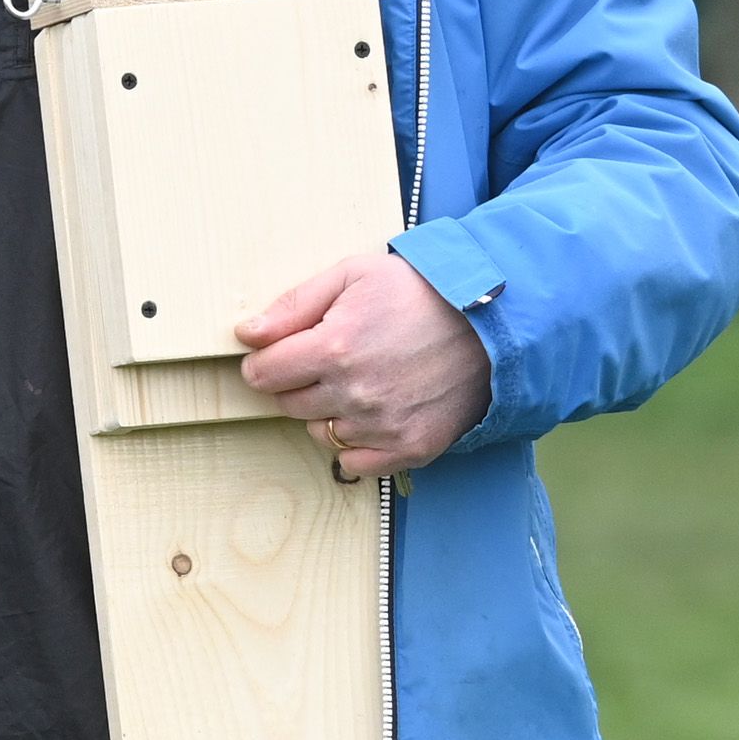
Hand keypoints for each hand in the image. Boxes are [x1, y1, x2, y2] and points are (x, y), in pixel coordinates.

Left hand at [233, 249, 489, 480]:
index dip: (267, 361)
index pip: (262, 374)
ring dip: (328, 412)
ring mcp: (383, 425)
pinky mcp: (411, 447)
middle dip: (298, 383)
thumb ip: (293, 305)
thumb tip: (245, 335)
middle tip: (333, 360)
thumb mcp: (352, 276)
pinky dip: (356, 444)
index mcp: (334, 347)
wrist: (493, 321)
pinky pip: (354, 463)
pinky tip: (374, 414)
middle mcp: (355, 393)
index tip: (285, 352)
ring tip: (362, 381)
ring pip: (320, 433)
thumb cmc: (419, 292)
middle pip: (288, 404)